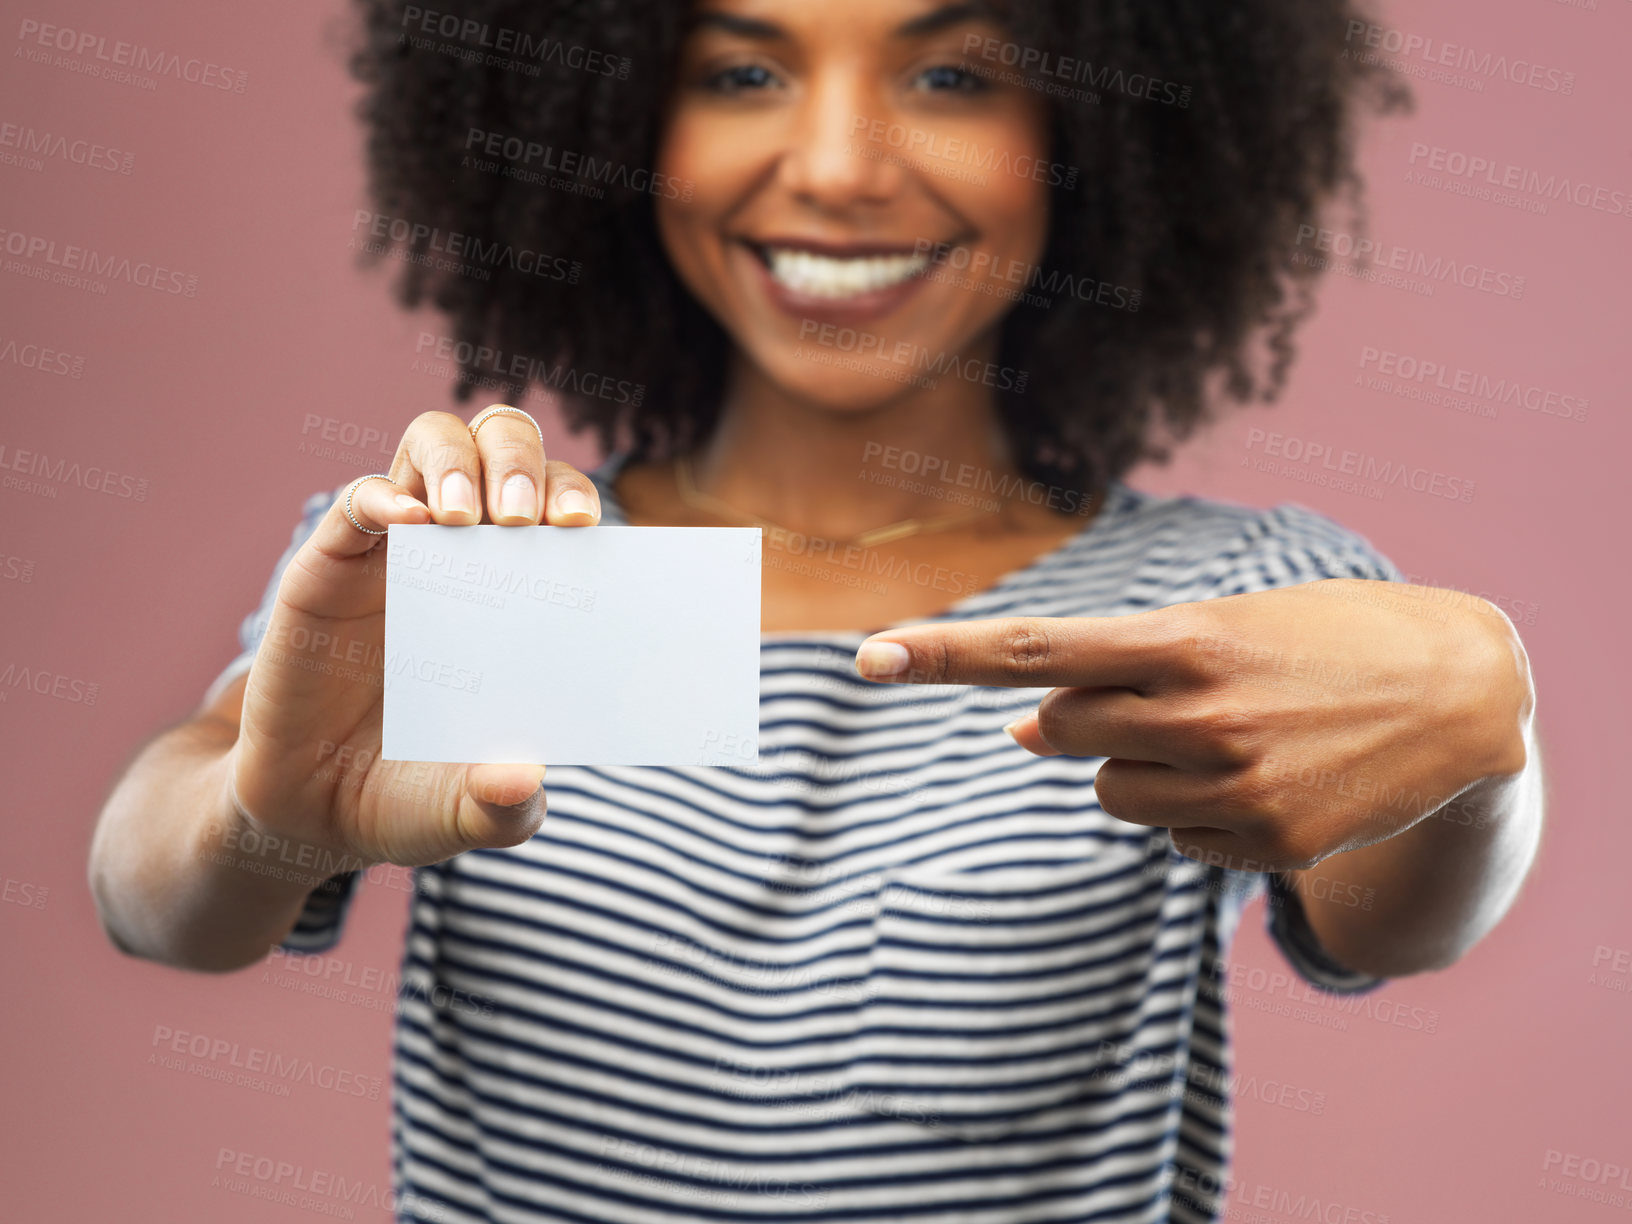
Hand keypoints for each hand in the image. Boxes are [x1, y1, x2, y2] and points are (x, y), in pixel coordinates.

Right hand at [229, 406, 602, 870]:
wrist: (311, 812)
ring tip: (469, 514)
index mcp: (518, 591)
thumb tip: (523, 783)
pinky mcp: (328, 566)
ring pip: (434, 444)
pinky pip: (356, 501)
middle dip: (524, 464)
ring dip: (460, 461)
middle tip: (528, 520)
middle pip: (503, 448)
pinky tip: (404, 521)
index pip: (559, 505)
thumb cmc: (408, 794)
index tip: (586, 530)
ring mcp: (395, 551)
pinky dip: (380, 496)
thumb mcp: (464, 813)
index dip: (576, 498)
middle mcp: (462, 552)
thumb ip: (502, 807)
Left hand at [853, 579, 1532, 872]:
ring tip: (1229, 733)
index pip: (1033, 649)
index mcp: (1181, 638)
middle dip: (1084, 716)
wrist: (1462, 695)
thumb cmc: (1323, 640)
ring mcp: (1232, 785)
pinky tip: (1265, 776)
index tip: (867, 657)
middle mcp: (1197, 713)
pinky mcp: (1264, 844)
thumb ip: (1112, 673)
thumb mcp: (1223, 627)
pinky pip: (1171, 836)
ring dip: (1138, 764)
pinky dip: (1195, 809)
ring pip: (1107, 792)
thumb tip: (1020, 732)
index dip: (942, 654)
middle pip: (1059, 729)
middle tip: (1165, 693)